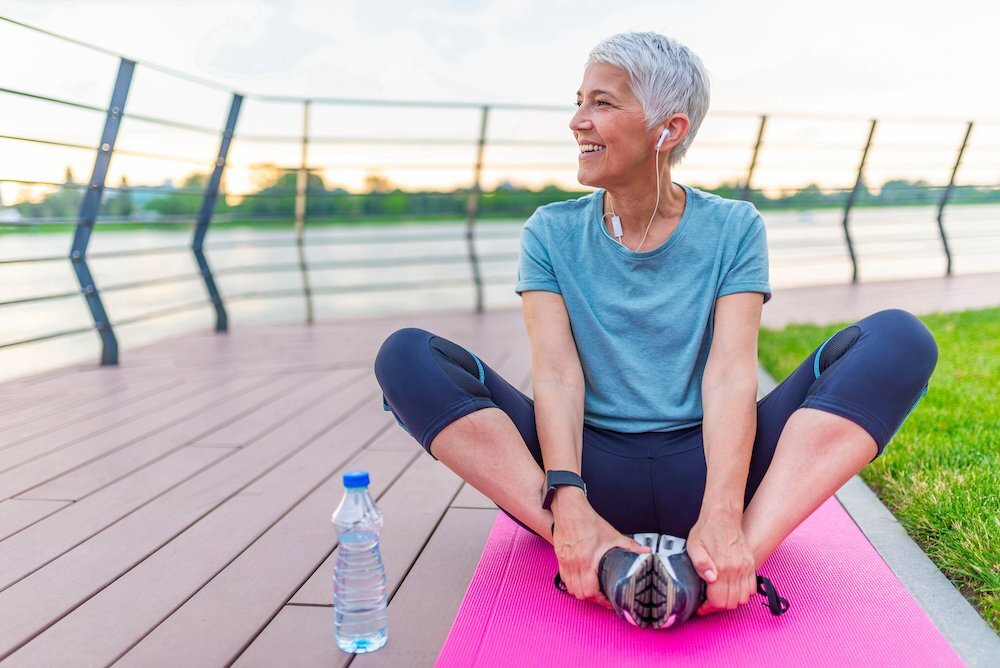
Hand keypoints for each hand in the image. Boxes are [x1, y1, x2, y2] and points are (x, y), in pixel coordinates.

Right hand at [550, 489, 649, 609]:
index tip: (608, 598)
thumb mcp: (612, 534)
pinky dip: (572, 584)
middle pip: (580, 593)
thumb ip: (630, 546)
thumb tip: (646, 552)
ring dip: (582, 592)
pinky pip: (564, 579)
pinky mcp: (560, 559)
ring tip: (593, 589)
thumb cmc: (588, 521)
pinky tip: (581, 580)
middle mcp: (574, 563)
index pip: (590, 590)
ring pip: (571, 589)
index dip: (600, 599)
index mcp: (587, 559)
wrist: (570, 510)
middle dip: (592, 598)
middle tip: (603, 595)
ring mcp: (565, 562)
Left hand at [686, 510, 755, 615]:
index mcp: (722, 566)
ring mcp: (746, 567)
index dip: (708, 606)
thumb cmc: (706, 530)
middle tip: (709, 599)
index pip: (719, 600)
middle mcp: (737, 569)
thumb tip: (711, 579)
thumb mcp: (694, 546)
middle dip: (719, 604)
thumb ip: (701, 564)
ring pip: (743, 598)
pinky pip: (752, 588)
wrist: (723, 515)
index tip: (702, 605)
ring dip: (731, 600)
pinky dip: (742, 593)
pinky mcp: (751, 564)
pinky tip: (730, 587)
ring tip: (719, 593)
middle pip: (731, 603)